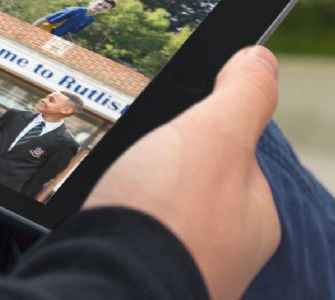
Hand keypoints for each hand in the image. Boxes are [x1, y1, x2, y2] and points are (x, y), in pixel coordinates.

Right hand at [85, 46, 280, 299]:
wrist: (106, 286)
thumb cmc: (168, 216)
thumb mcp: (214, 136)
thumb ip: (242, 96)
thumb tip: (260, 58)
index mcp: (249, 216)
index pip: (230, 151)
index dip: (200, 121)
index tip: (166, 108)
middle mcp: (215, 246)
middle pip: (180, 176)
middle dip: (148, 154)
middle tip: (120, 134)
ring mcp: (167, 259)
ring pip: (137, 201)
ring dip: (112, 181)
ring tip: (88, 162)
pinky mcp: (121, 268)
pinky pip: (105, 224)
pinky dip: (88, 209)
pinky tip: (74, 198)